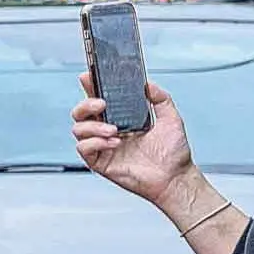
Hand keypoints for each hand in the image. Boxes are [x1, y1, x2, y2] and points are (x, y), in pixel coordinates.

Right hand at [72, 72, 195, 207]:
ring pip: (78, 129)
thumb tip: (148, 84)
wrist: (174, 177)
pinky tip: (113, 143)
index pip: (98, 99)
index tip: (88, 76)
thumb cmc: (173, 153)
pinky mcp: (100, 162)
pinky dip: (95, 143)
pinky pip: (84, 149)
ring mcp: (102, 147)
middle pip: (81, 113)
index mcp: (120, 118)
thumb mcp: (171, 119)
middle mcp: (108, 130)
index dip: (90, 87)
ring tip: (113, 129)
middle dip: (86, 105)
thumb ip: (161, 99)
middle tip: (101, 104)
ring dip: (93, 126)